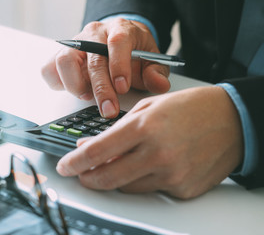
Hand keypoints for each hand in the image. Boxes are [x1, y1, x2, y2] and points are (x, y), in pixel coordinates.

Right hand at [42, 18, 169, 117]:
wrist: (117, 41)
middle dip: (101, 89)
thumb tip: (159, 85)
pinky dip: (58, 84)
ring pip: (64, 61)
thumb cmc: (133, 52)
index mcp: (120, 30)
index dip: (119, 65)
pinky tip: (75, 90)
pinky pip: (49, 69)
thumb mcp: (151, 60)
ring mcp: (75, 44)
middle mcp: (94, 34)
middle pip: (93, 59)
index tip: (123, 88)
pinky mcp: (60, 55)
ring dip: (75, 85)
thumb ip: (156, 73)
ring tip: (87, 96)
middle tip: (108, 110)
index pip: (117, 42)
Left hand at [56, 86, 243, 198]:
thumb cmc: (191, 108)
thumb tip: (89, 145)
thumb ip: (116, 130)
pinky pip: (150, 190)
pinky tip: (146, 166)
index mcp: (145, 127)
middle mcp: (157, 154)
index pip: (97, 152)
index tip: (64, 166)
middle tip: (80, 174)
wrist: (232, 121)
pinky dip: (140, 180)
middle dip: (86, 178)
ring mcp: (171, 175)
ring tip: (112, 165)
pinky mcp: (182, 189)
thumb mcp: (148, 108)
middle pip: (106, 178)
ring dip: (112, 178)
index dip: (74, 162)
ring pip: (126, 187)